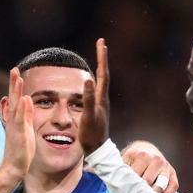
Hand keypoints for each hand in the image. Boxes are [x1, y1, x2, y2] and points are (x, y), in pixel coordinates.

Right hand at [0, 67, 34, 180]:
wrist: (14, 167)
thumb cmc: (21, 151)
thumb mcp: (27, 129)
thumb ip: (28, 115)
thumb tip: (28, 101)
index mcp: (17, 119)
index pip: (16, 100)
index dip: (16, 87)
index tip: (16, 73)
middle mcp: (14, 121)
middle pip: (14, 99)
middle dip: (13, 84)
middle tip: (14, 69)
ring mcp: (15, 127)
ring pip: (15, 106)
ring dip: (16, 92)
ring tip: (17, 77)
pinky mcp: (18, 134)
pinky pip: (20, 119)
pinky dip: (22, 109)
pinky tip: (24, 98)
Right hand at [79, 38, 109, 154]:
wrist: (97, 150)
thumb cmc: (91, 135)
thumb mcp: (88, 117)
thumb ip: (88, 99)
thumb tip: (88, 79)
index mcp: (101, 99)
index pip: (103, 73)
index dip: (102, 58)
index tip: (101, 42)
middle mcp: (103, 99)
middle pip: (104, 74)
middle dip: (102, 59)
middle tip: (101, 44)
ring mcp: (101, 104)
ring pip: (102, 81)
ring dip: (100, 68)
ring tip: (99, 57)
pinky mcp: (98, 109)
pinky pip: (98, 89)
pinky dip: (96, 79)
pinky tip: (93, 81)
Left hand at [121, 141, 178, 192]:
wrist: (146, 148)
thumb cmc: (134, 158)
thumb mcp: (125, 159)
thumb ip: (118, 169)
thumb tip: (107, 178)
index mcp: (141, 155)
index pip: (135, 175)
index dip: (129, 185)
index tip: (125, 191)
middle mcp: (155, 159)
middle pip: (147, 182)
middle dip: (140, 190)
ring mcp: (165, 166)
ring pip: (160, 185)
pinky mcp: (172, 172)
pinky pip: (172, 186)